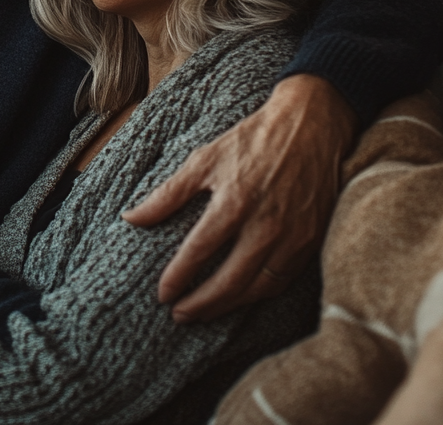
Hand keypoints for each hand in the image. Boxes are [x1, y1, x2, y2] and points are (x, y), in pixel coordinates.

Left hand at [122, 73, 357, 322]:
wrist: (310, 127)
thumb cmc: (251, 141)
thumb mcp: (204, 159)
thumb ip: (168, 194)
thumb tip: (131, 218)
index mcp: (234, 202)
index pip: (199, 251)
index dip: (178, 277)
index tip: (162, 294)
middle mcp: (265, 225)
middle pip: (229, 281)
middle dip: (201, 304)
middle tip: (178, 314)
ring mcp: (293, 236)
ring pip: (258, 289)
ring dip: (228, 306)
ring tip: (203, 313)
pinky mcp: (311, 241)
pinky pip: (283, 280)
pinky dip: (259, 295)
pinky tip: (240, 297)